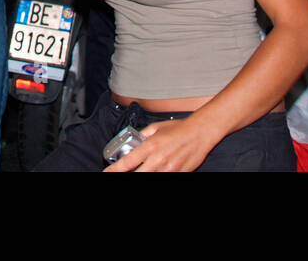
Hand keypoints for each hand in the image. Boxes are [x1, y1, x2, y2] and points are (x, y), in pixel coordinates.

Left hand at [104, 117, 220, 172]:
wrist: (200, 133)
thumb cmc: (179, 129)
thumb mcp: (156, 128)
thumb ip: (142, 136)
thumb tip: (134, 141)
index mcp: (150, 147)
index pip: (128, 162)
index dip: (115, 170)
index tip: (107, 172)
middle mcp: (158, 160)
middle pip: (137, 175)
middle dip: (126, 176)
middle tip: (119, 175)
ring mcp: (169, 170)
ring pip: (151, 178)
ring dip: (141, 176)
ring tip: (137, 173)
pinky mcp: (179, 174)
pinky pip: (165, 179)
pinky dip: (158, 176)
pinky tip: (154, 172)